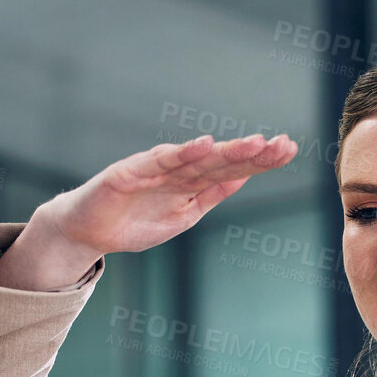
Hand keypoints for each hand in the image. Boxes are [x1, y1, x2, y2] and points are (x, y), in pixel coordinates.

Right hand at [41, 133, 298, 257]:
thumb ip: (210, 197)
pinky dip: (182, 152)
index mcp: (192, 183)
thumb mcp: (183, 217)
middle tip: (283, 145)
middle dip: (253, 153)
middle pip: (221, 160)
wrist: (87, 232)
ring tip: (256, 143)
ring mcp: (155, 168)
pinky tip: (204, 144)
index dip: (260, 160)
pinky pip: (160, 161)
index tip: (289, 150)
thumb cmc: (133, 224)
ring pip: (197, 158)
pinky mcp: (130, 171)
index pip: (232, 170)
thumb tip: (243, 180)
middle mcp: (178, 170)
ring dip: (226, 150)